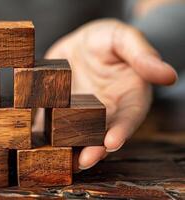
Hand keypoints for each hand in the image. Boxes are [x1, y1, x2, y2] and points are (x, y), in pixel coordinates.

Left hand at [45, 19, 176, 170]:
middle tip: (83, 161)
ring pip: (77, 136)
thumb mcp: (124, 39)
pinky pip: (53, 125)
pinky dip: (47, 135)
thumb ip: (142, 55)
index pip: (127, 118)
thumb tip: (168, 74)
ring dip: (70, 150)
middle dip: (93, 149)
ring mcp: (80, 114)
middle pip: (101, 135)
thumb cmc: (109, 39)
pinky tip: (38, 144)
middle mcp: (104, 112)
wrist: (84, 42)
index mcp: (126, 98)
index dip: (121, 131)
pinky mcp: (59, 111)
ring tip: (60, 161)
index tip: (112, 142)